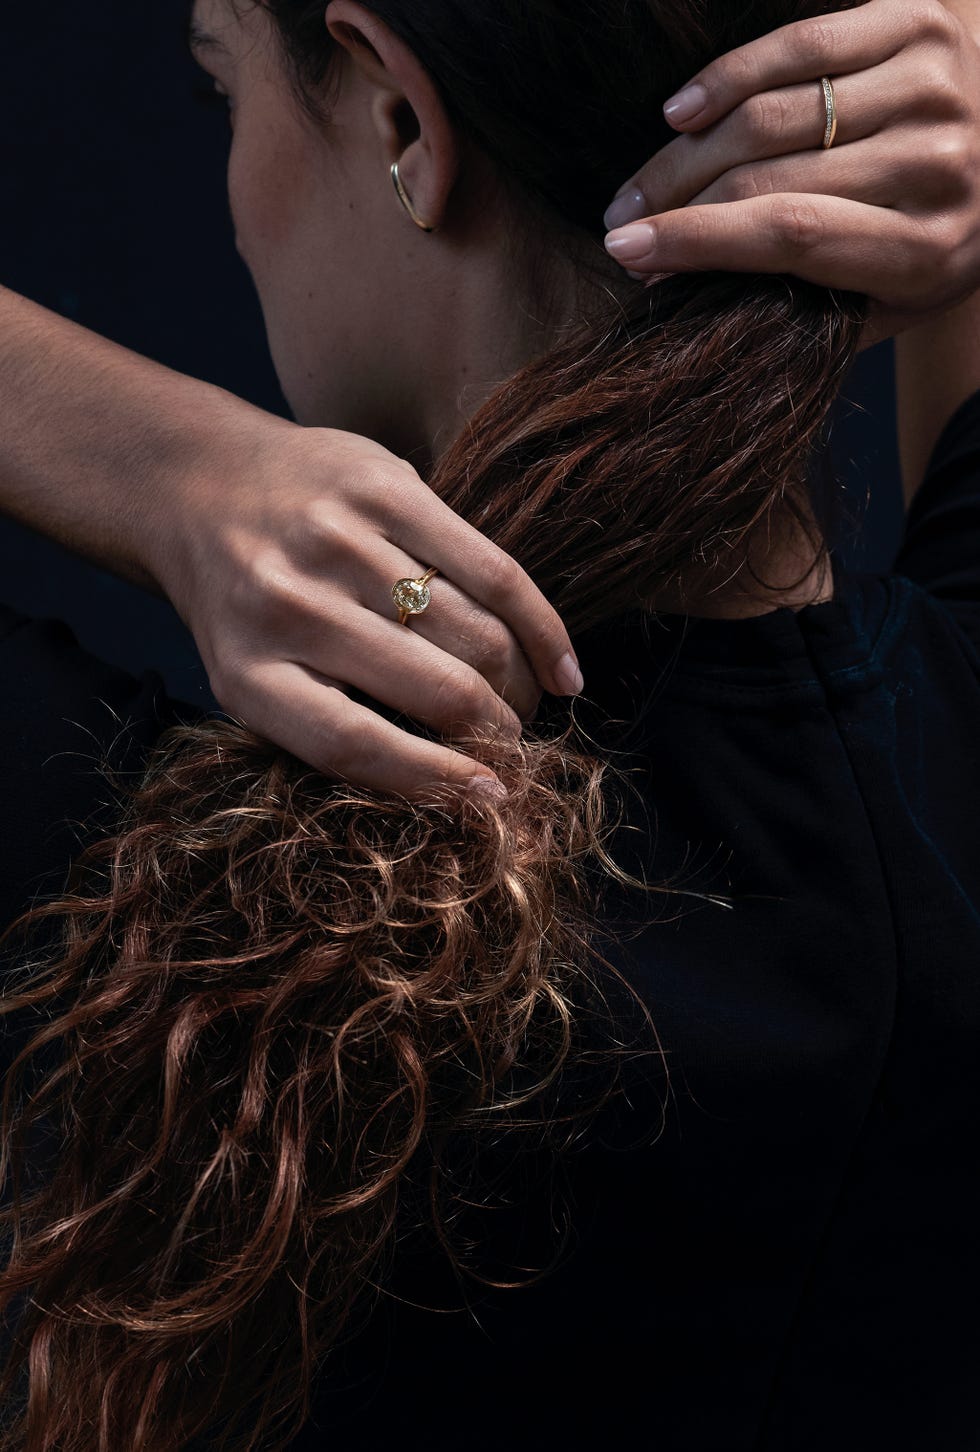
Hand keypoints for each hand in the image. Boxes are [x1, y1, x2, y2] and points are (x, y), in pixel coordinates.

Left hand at [149, 402, 580, 799]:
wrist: (200, 484)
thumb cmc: (244, 607)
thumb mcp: (256, 677)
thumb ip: (331, 722)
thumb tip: (456, 786)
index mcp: (248, 672)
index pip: (355, 743)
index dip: (435, 779)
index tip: (492, 795)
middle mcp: (289, 603)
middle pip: (434, 687)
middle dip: (497, 729)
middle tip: (513, 743)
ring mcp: (338, 539)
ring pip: (475, 631)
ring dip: (520, 683)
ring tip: (529, 703)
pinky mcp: (385, 485)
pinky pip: (491, 568)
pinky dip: (540, 625)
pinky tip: (562, 666)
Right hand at [602, 0, 979, 348]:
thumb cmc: (954, 236)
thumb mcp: (905, 298)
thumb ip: (821, 307)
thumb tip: (698, 295)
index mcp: (931, 246)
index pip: (788, 234)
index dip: (697, 243)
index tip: (628, 255)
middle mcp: (936, 160)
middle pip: (766, 174)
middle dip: (675, 206)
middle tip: (622, 228)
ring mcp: (931, 83)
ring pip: (769, 113)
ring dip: (684, 152)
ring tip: (640, 188)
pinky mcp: (922, 18)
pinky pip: (799, 44)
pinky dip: (727, 78)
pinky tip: (681, 111)